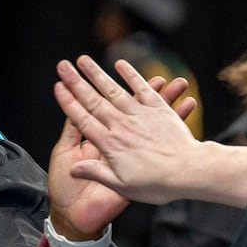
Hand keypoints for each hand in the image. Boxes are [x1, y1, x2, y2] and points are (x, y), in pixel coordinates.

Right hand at [52, 55, 202, 205]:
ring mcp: (139, 115)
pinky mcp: (157, 109)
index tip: (58, 87)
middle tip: (64, 66)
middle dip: (76, 82)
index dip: (68, 103)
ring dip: (97, 73)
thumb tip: (75, 168)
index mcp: (110, 144)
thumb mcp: (122, 186)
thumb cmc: (157, 184)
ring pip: (113, 90)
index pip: (82, 119)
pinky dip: (131, 75)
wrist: (188, 171)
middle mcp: (121, 125)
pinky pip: (142, 88)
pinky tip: (120, 64)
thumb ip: (97, 173)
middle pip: (93, 100)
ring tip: (84, 60)